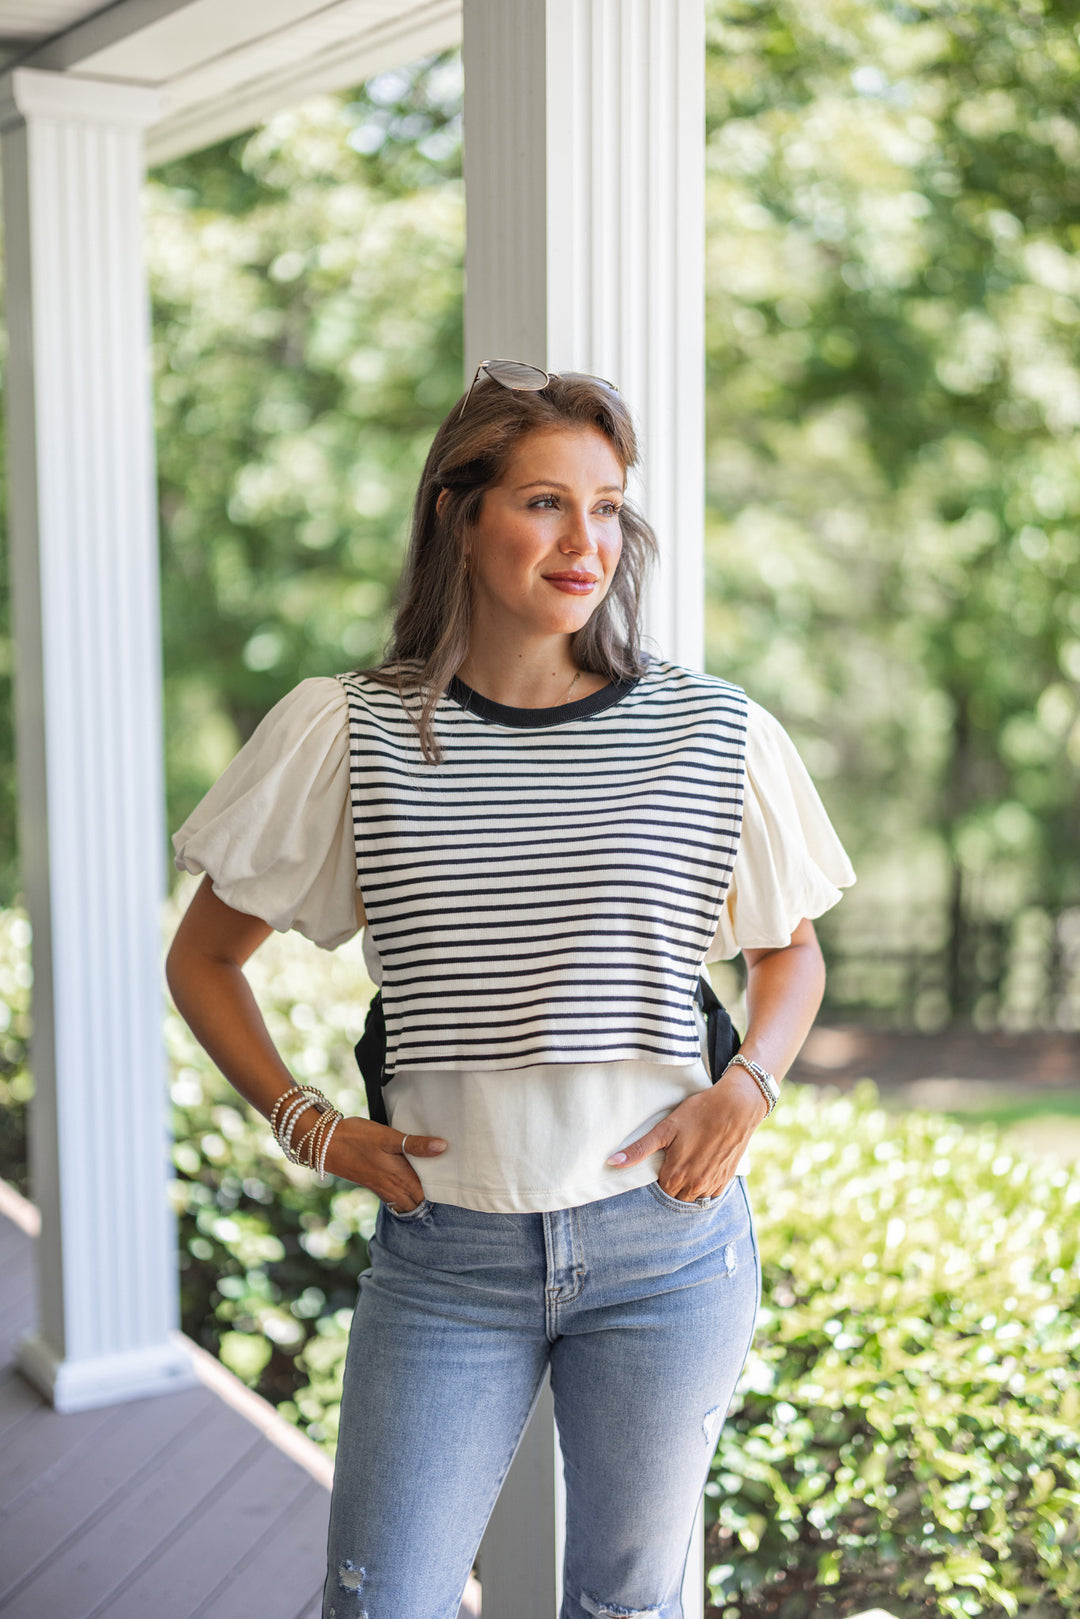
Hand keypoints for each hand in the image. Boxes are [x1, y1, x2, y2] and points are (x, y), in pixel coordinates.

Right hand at [323, 1116, 446, 1210]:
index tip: (454, 1179)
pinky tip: (409, 1179)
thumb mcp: (389, 1137)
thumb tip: (443, 1147)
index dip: (441, 1190)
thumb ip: (416, 1144)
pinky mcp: (373, 1184)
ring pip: (407, 1201)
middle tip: (446, 1181)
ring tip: (431, 1181)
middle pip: (418, 1202)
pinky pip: (395, 1197)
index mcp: (401, 1178)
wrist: (325, 1144)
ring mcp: (382, 1188)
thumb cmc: (358, 1138)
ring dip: (418, 1196)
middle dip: (431, 1197)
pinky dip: (405, 1193)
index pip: (428, 1195)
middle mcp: (393, 1188)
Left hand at [606, 1066, 767, 1201]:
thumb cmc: (699, 1113)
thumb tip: (612, 1162)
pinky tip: (703, 1165)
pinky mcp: (726, 1180)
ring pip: (692, 1197)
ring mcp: (712, 1185)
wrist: (736, 1107)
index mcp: (676, 1174)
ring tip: (689, 1161)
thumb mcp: (665, 1128)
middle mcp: (695, 1185)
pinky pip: (709, 1194)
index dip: (658, 1176)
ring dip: (687, 1186)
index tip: (662, 1161)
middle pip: (675, 1195)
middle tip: (675, 1159)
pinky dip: (704, 1185)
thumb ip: (639, 1149)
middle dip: (672, 1182)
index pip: (658, 1190)